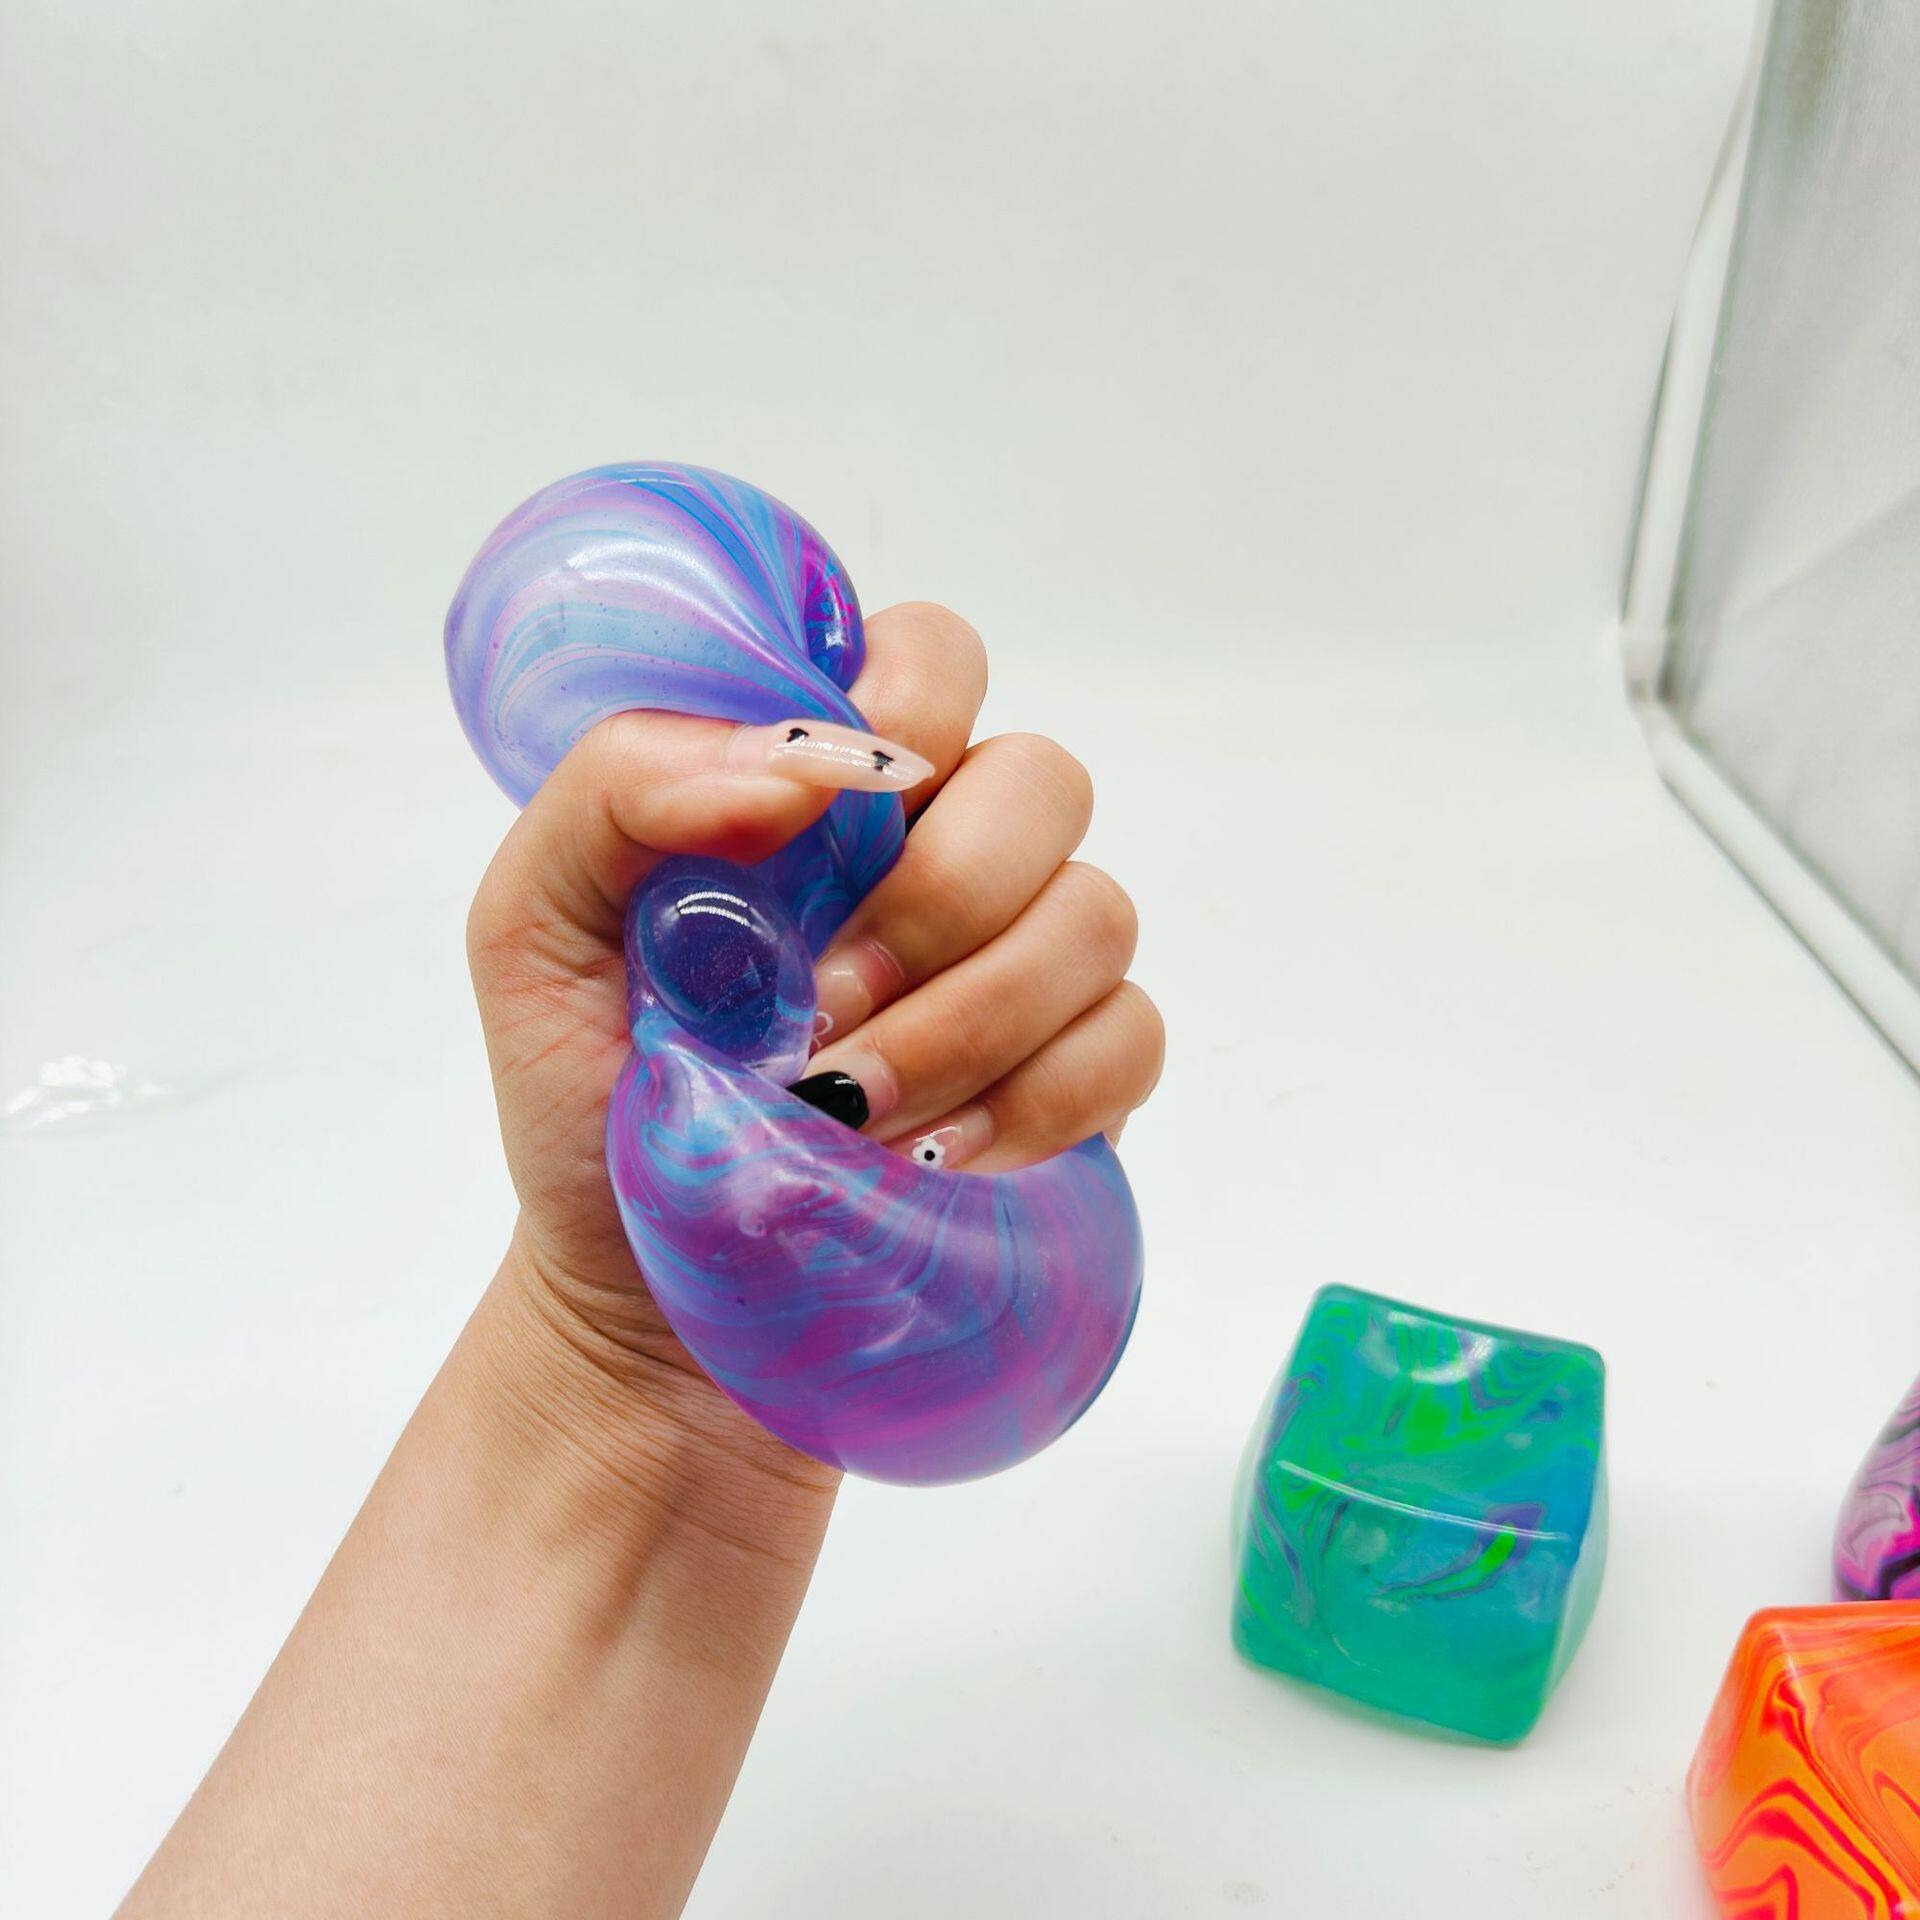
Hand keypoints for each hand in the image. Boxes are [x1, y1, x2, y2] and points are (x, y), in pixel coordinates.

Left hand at [466, 602, 1163, 1457]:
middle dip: (939, 900)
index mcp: (830, 797)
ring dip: (971, 1021)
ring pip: (1097, 915)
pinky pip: (1131, 1039)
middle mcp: (947, 857)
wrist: (650, 1302)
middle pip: (1044, 781)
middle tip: (821, 1010)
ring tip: (850, 1112)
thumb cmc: (594, 1103)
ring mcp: (1027, 967)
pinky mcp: (1077, 1080)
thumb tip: (800, 761)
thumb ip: (622, 790)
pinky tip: (938, 1159)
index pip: (934, 658)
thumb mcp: (534, 931)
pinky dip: (1039, 1102)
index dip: (915, 706)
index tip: (840, 816)